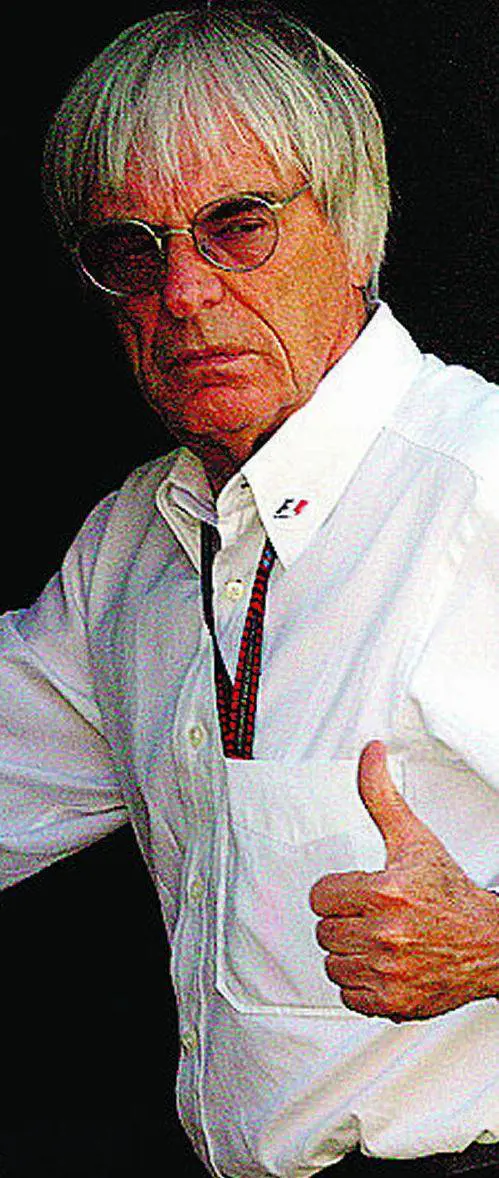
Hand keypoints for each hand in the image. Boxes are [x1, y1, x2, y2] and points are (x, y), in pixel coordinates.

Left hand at [310, 740, 498, 1021]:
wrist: (490, 943)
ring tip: (382, 939)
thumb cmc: (449, 891)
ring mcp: (388, 972)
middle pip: (325, 931)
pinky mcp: (392, 1003)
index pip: (320, 896)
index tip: (362, 892)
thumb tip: (370, 752)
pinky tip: (385, 965)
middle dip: (346, 921)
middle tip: (376, 916)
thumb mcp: (414, 838)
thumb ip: (381, 794)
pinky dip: (362, 985)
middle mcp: (385, 934)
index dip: (339, 892)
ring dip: (352, 953)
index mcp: (385, 892)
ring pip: (334, 964)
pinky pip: (349, 995)